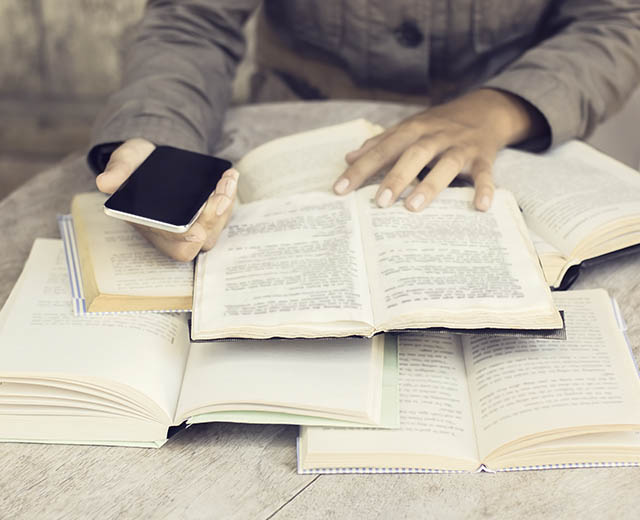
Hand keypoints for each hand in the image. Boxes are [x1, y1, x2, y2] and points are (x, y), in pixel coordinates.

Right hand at [96, 138, 237, 261]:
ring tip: (225, 179)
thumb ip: (119, 170)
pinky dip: (229, 195)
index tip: (197, 224)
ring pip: (218, 227)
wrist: (152, 159)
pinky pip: (225, 213)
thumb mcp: (126, 161)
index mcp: (152, 228)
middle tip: (219, 194)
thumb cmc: (137, 165)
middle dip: (215, 218)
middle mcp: (175, 233)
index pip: (176, 246)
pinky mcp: (209, 214)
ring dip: (226, 203)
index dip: (188, 237)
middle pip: (204, 240)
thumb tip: (104, 181)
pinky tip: (228, 175)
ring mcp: (195, 225)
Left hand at [333, 88, 545, 210]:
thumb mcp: (408, 129)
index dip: (360, 169)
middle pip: (413, 154)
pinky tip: (480, 207)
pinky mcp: (483, 157)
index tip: (340, 189)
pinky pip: (486, 173)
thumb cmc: (437, 125)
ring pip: (446, 164)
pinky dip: (485, 189)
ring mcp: (460, 146)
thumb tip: (349, 157)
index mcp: (412, 130)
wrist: (484, 110)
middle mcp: (435, 136)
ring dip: (431, 185)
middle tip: (380, 202)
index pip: (382, 150)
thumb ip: (379, 144)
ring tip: (413, 207)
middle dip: (396, 177)